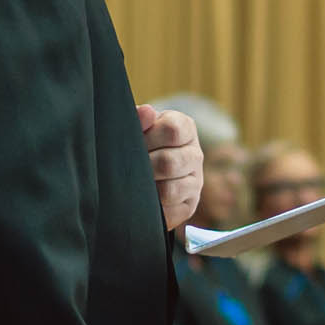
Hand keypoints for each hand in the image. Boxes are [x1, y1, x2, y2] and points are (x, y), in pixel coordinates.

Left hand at [140, 105, 203, 233]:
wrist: (141, 171)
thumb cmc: (138, 142)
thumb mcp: (137, 126)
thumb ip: (138, 119)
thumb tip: (146, 112)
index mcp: (185, 128)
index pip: (172, 131)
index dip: (148, 138)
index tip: (133, 142)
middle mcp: (195, 155)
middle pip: (169, 163)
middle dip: (143, 167)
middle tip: (128, 168)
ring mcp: (195, 182)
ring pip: (170, 191)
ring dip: (146, 189)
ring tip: (134, 184)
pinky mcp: (189, 206)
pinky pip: (170, 212)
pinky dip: (152, 209)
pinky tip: (143, 200)